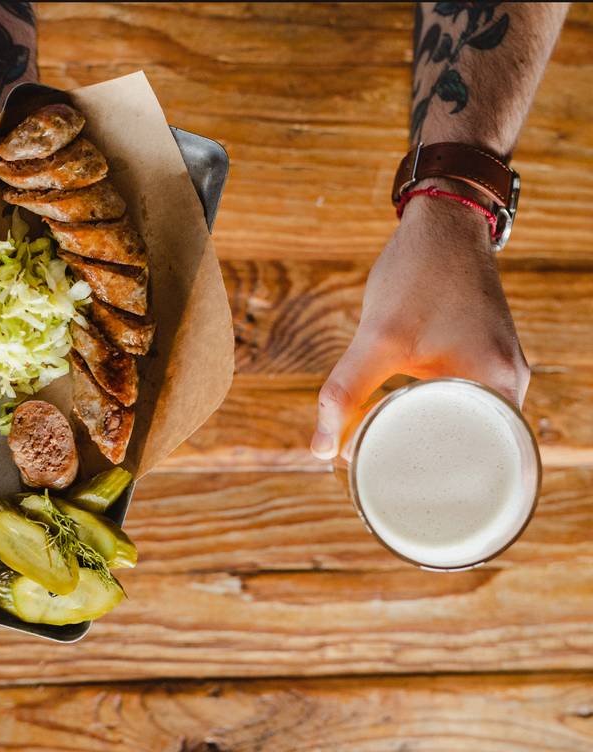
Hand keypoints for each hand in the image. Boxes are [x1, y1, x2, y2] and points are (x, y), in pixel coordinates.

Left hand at [311, 192, 529, 460]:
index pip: (476, 464)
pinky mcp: (483, 356)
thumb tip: (319, 449)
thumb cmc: (417, 276)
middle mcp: (509, 385)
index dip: (435, 482)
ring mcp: (498, 369)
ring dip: (429, 437)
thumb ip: (344, 393)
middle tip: (388, 478)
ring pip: (464, 424)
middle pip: (470, 449)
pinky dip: (433, 413)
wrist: (441, 224)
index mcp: (498, 389)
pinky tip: (404, 421)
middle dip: (428, 464)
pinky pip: (461, 400)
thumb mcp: (376, 339)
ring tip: (392, 457)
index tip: (397, 491)